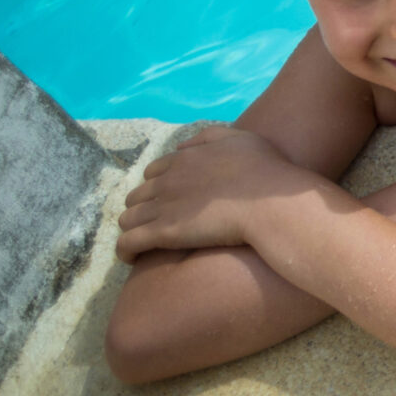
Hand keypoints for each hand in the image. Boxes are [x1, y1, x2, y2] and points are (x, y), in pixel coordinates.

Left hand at [115, 124, 314, 260]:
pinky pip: (127, 243)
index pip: (152, 173)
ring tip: (144, 243)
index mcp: (184, 160)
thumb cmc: (265, 171)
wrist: (270, 203)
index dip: (156, 186)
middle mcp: (167, 181)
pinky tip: (131, 259)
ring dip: (132, 229)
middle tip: (157, 223)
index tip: (167, 199)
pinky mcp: (163, 233)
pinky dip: (124, 251)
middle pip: (136, 196)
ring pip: (127, 219)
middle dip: (141, 208)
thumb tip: (182, 148)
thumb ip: (209, 136)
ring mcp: (163, 207)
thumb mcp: (240, 138)